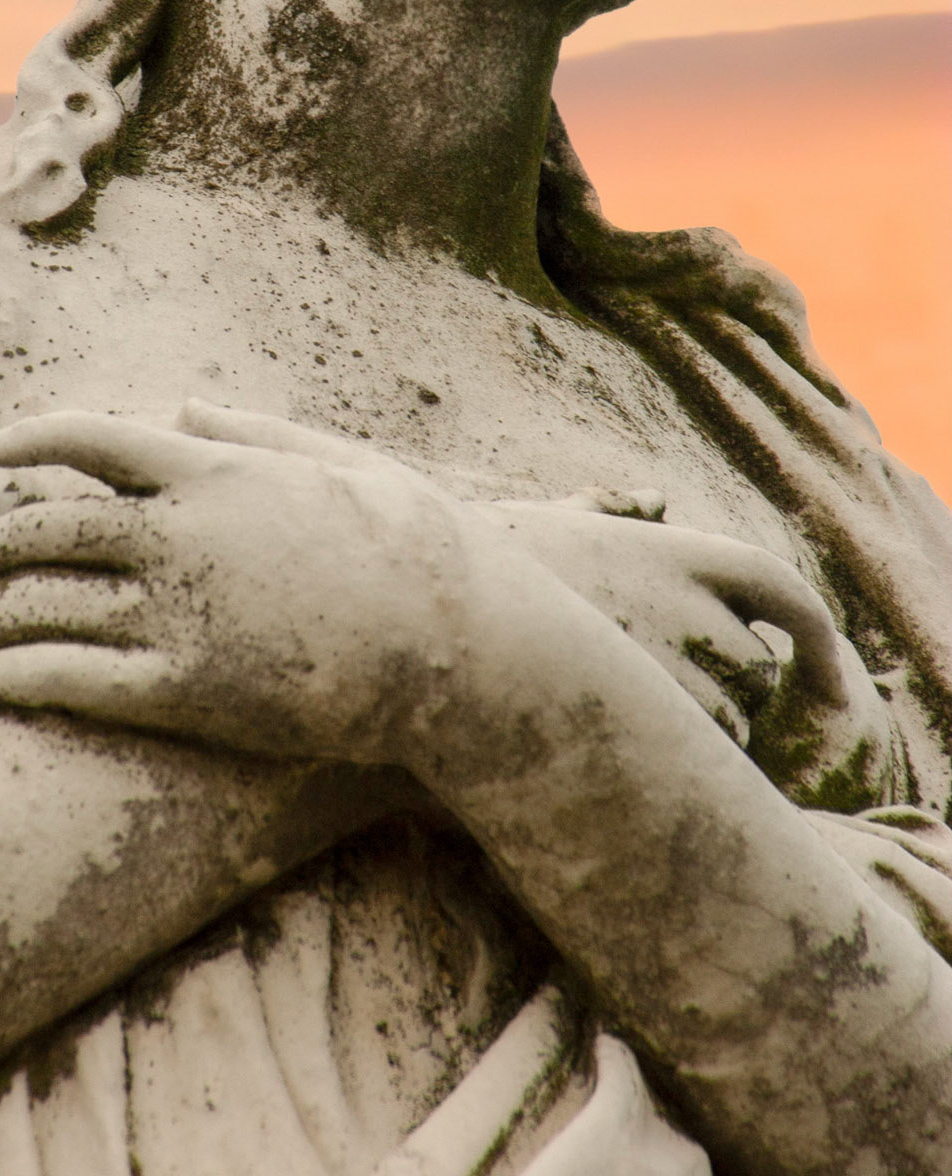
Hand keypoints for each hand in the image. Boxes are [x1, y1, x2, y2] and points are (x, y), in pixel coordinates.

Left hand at [0, 402, 473, 764]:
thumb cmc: (407, 543)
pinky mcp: (194, 692)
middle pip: (40, 529)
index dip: (1, 444)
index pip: (77, 439)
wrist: (459, 645)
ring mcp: (184, 614)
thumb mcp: (334, 461)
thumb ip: (249, 431)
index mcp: (210, 472)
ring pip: (44, 607)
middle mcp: (182, 536)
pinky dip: (21, 678)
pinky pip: (79, 682)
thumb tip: (183, 409)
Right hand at [482, 497, 894, 801]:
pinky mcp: (649, 724)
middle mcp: (686, 604)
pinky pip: (692, 760)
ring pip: (730, 722)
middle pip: (755, 667)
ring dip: (693, 729)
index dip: (817, 634)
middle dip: (723, 685)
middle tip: (652, 687)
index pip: (780, 586)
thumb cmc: (478, 568)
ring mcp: (672, 666)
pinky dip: (670, 763)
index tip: (836, 676)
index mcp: (671, 551)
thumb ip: (609, 510)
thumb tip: (651, 501)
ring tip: (608, 712)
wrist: (428, 613)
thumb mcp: (551, 519)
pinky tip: (605, 742)